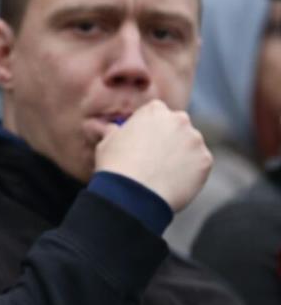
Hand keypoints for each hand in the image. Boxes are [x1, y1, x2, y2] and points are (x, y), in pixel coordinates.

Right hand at [94, 100, 212, 211]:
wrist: (132, 194)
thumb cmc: (115, 166)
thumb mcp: (107, 143)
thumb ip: (111, 131)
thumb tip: (99, 126)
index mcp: (155, 110)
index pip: (156, 114)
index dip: (149, 130)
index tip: (142, 144)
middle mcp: (179, 120)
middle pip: (177, 127)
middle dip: (169, 140)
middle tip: (153, 160)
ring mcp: (195, 140)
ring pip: (190, 146)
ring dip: (180, 156)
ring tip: (161, 175)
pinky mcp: (205, 161)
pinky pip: (198, 165)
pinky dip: (189, 173)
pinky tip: (171, 183)